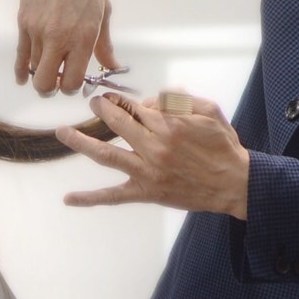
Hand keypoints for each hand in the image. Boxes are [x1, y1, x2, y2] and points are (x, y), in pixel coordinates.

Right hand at [16, 0, 119, 94]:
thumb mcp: (103, 12)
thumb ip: (104, 45)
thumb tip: (112, 68)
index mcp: (82, 37)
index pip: (71, 81)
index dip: (72, 88)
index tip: (74, 82)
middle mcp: (57, 38)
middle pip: (45, 83)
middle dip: (52, 88)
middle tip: (58, 81)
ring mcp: (37, 31)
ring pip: (32, 69)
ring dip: (40, 74)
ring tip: (47, 68)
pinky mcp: (22, 22)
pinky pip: (19, 55)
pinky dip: (20, 70)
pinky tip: (22, 77)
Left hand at [55, 92, 249, 218]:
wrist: (234, 184)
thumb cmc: (223, 146)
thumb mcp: (209, 111)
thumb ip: (180, 99)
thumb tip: (152, 101)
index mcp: (169, 125)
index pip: (138, 107)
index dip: (127, 101)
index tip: (119, 99)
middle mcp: (154, 147)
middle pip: (118, 124)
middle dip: (102, 109)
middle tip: (94, 102)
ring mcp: (147, 171)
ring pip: (107, 155)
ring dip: (82, 142)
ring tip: (63, 132)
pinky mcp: (146, 192)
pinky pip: (114, 196)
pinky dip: (90, 199)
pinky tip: (69, 198)